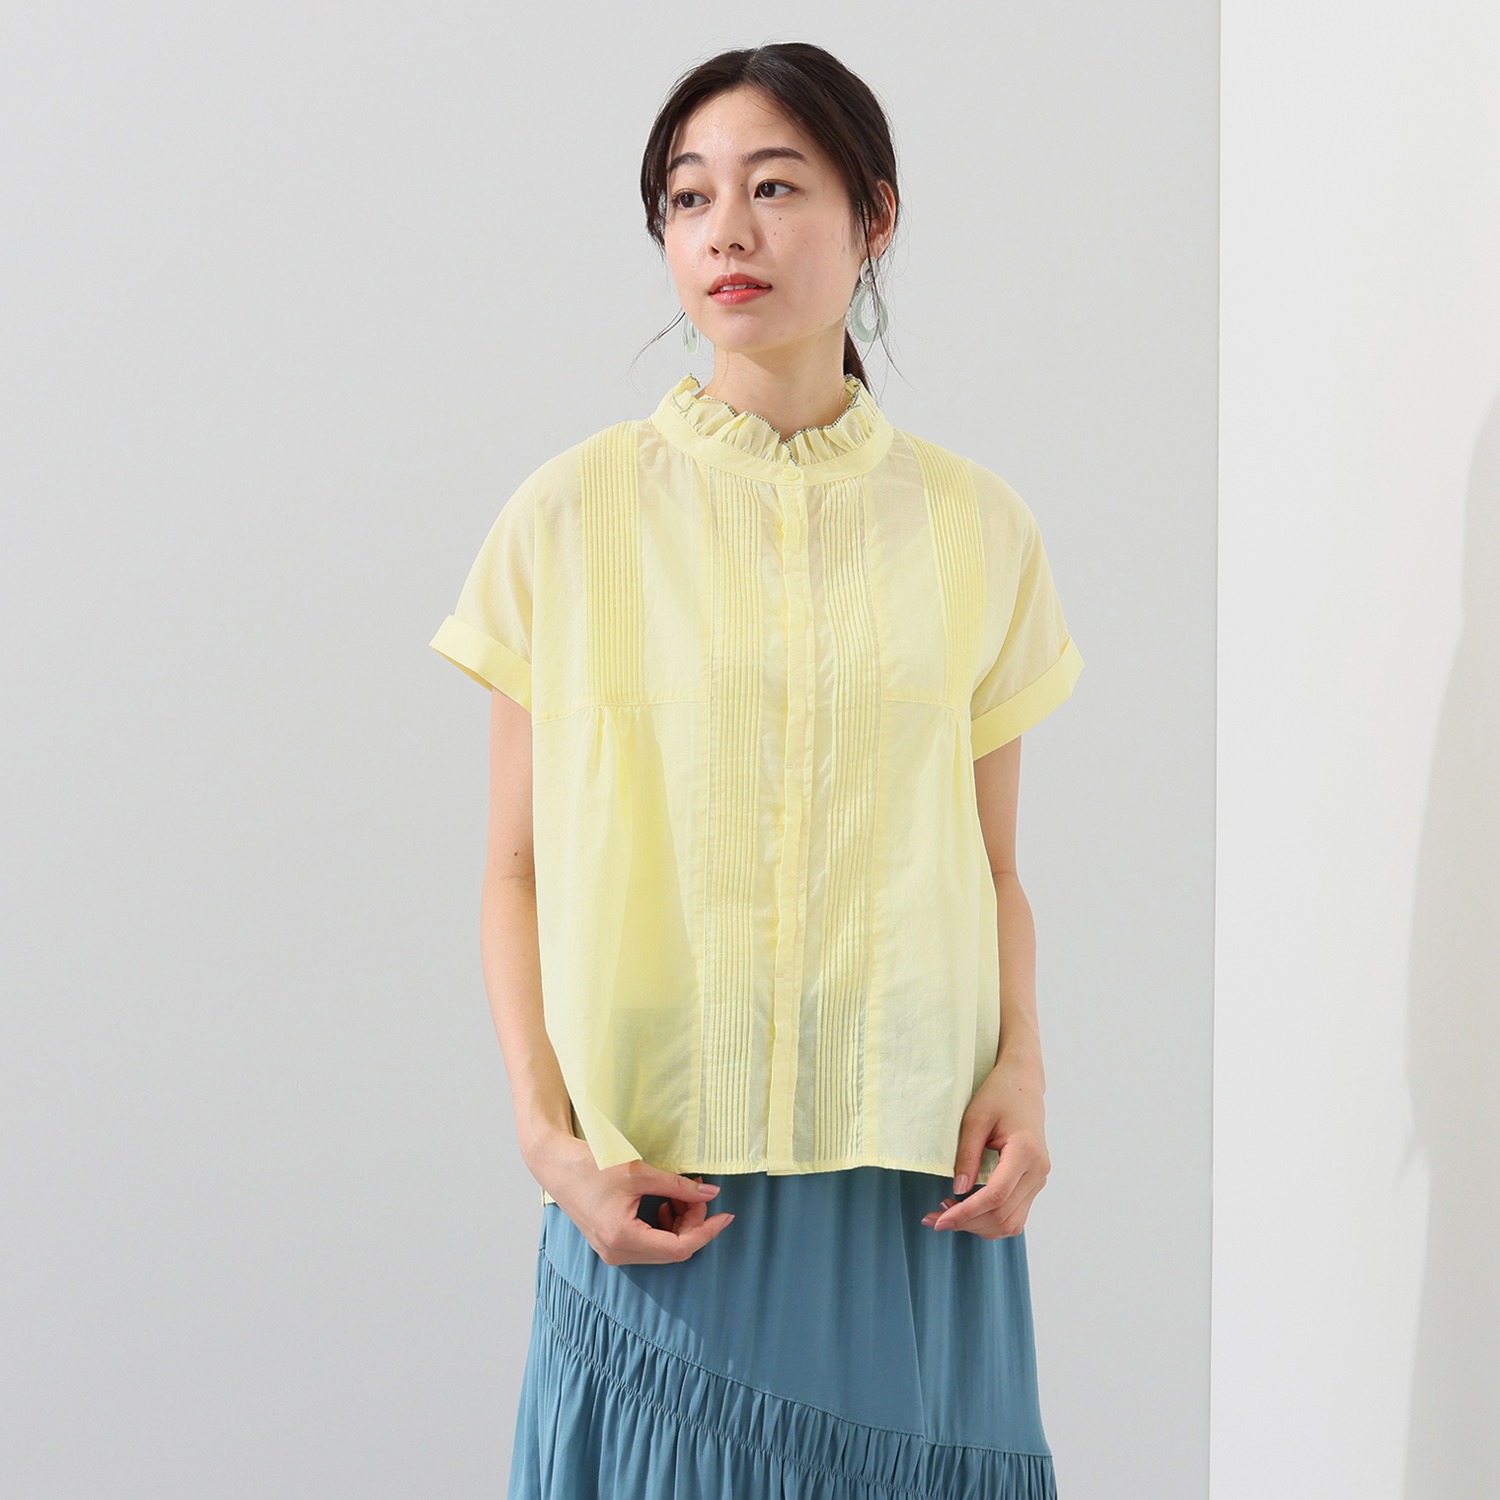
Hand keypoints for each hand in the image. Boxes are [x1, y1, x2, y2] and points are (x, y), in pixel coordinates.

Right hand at [538, 1136, 735, 1265]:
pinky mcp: (611, 1246)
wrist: (556, 1166)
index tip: (726, 1216)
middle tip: (697, 1192)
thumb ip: (678, 1186)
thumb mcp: (639, 1172)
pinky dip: (664, 1228)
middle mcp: (617, 1253)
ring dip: (679, 1225)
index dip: (706, 1232)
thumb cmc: (592, 1165)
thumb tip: (711, 1193)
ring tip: (679, 1195)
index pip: (679, 1248)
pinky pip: (649, 1246)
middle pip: (673, 1250)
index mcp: (623, 1237)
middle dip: (692, 1222)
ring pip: (662, 1249)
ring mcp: (613, 1253)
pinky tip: (664, 1205)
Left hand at [923, 1053, 1050, 1238]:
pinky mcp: (1033, 1184)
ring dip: (978, 1226)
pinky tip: (967, 1211)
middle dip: (967, 1223)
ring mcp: (1039, 1180)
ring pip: (1011, 1223)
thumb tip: (958, 1190)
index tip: (939, 1219)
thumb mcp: (975, 1118)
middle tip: (934, 1218)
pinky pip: (1014, 1215)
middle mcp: (1038, 1171)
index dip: (966, 1212)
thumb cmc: (998, 1095)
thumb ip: (967, 1154)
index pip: (995, 1196)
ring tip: (947, 1214)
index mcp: (1025, 1152)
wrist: (1022, 1085)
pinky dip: (990, 1221)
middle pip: (1003, 1215)